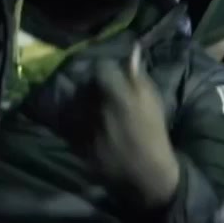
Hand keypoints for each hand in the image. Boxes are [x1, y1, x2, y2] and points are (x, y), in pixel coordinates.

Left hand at [81, 45, 180, 209]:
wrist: (147, 173)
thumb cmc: (154, 134)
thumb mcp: (153, 102)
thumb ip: (137, 75)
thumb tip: (131, 50)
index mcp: (114, 91)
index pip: (101, 67)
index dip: (108, 71)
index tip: (114, 77)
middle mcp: (93, 104)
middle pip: (85, 85)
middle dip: (93, 87)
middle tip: (105, 95)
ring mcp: (81, 123)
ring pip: (74, 103)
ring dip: (82, 104)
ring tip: (94, 112)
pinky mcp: (74, 141)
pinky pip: (69, 124)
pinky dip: (76, 122)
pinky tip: (88, 127)